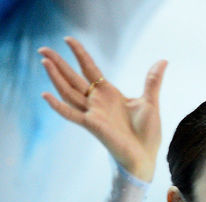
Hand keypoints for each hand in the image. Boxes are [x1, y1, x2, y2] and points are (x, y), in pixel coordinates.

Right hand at [38, 36, 166, 180]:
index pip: (89, 69)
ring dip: (56, 78)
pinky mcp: (92, 126)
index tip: (68, 39)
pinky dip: (58, 106)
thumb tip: (163, 61)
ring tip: (44, 61)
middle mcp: (97, 103)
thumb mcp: (150, 102)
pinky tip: (45, 95)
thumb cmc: (148, 134)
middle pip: (73, 78)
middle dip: (58, 63)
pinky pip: (71, 114)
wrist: (146, 157)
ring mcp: (93, 114)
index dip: (79, 54)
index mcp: (109, 94)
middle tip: (42, 48)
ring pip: (68, 92)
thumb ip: (152, 81)